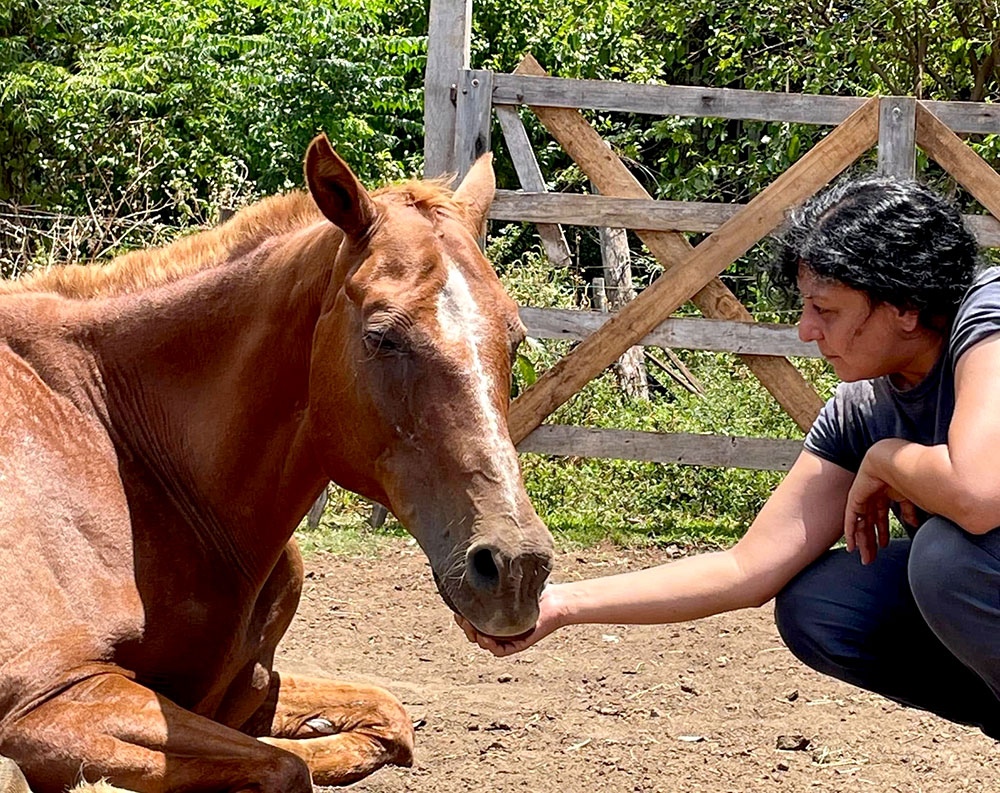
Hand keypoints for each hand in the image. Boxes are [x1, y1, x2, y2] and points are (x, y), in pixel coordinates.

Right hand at [454, 584, 566, 656]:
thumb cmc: (536, 590)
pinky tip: (484, 637)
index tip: (456, 609)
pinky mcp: (518, 644)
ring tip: (469, 626)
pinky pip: (500, 651)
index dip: (461, 616)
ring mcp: (507, 637)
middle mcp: (499, 628)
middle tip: (460, 617)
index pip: (471, 619)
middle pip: (473, 632)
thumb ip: (496, 580)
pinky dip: (490, 646)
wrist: (556, 601)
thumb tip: (477, 562)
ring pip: (483, 642)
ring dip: (474, 636)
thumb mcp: (511, 582)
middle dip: (464, 626)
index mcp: (494, 615)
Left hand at [844, 446, 910, 563]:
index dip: (883, 533)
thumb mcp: (910, 496)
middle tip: (871, 558)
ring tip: (864, 557)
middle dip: (871, 542)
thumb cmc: (905, 472)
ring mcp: (862, 497)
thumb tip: (913, 525)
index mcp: (886, 495)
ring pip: (860, 524)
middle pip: (869, 524)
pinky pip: (850, 518)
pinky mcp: (855, 497)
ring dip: (863, 542)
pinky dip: (851, 532)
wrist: (893, 459)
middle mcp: (872, 497)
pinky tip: (852, 545)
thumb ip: (910, 511)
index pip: (881, 518)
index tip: (884, 547)